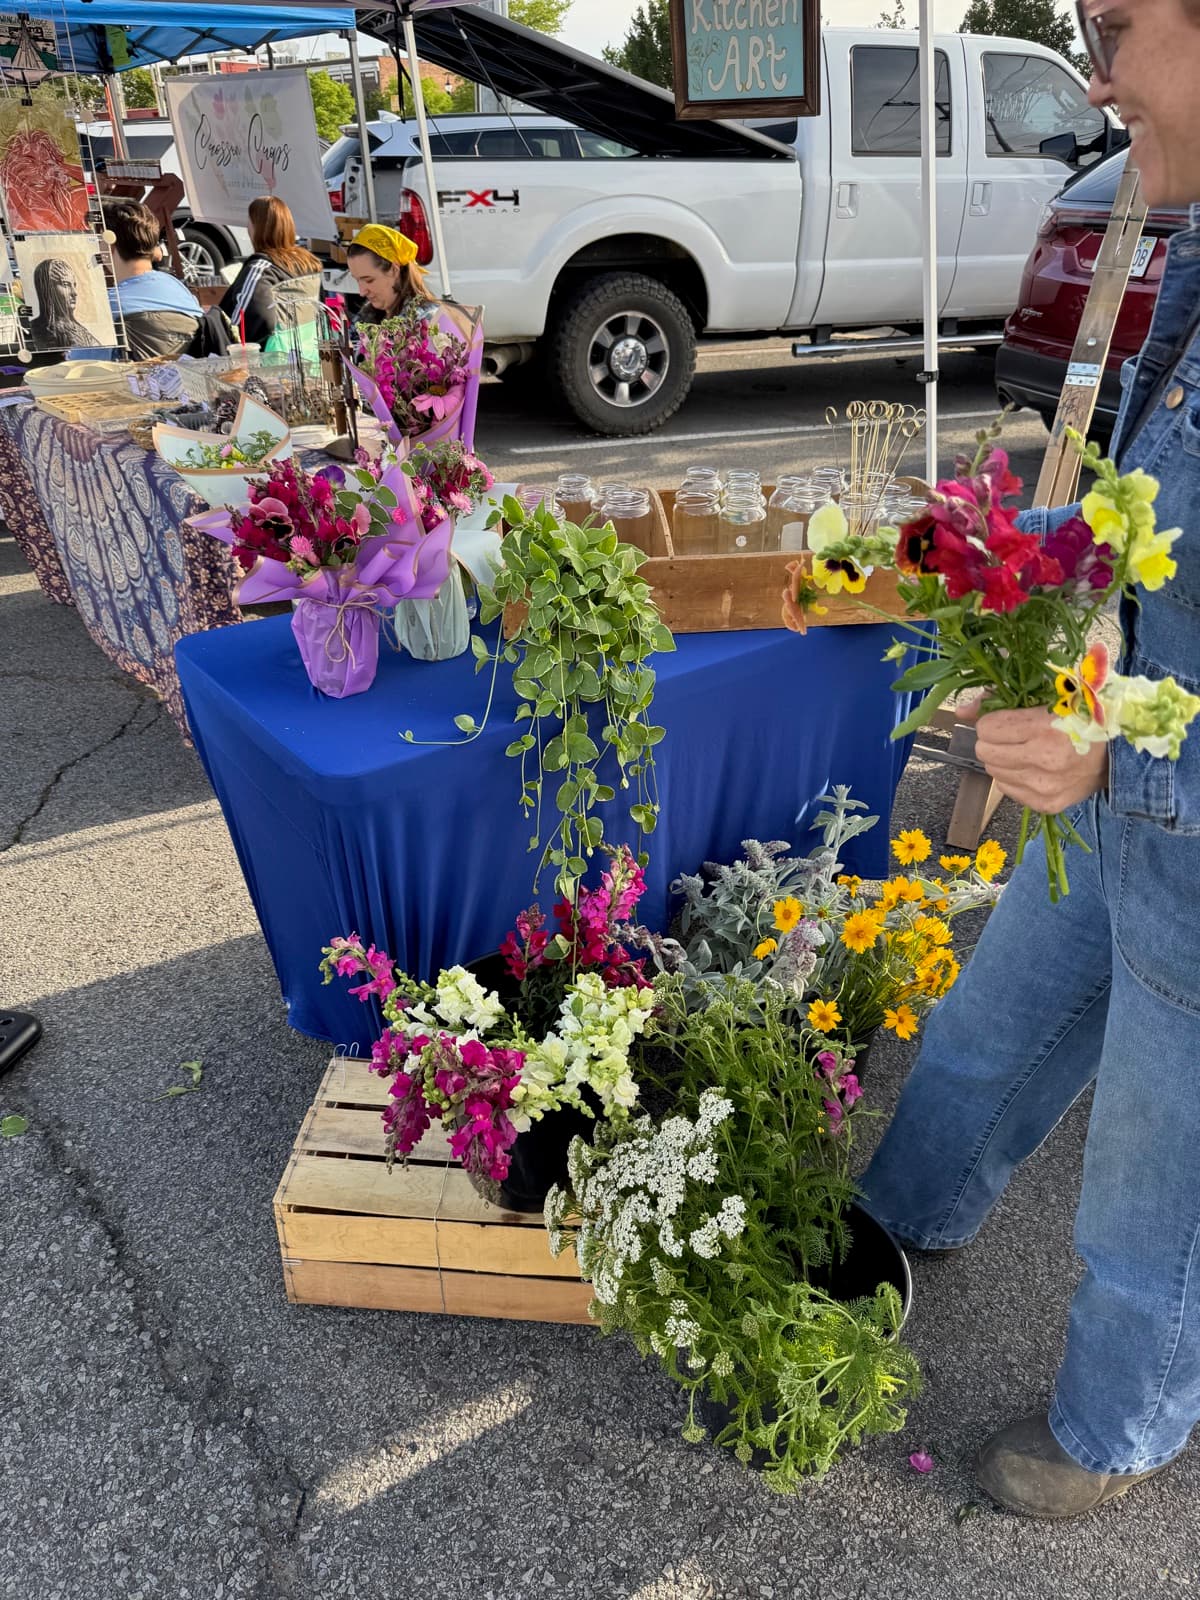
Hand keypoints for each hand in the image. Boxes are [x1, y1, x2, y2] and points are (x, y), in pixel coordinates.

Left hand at [971, 706, 1108, 812]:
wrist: (1119, 753)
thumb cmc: (1082, 716)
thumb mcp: (1047, 694)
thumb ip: (999, 699)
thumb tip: (961, 712)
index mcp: (1044, 730)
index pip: (986, 729)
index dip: (993, 721)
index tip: (1008, 719)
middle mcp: (1043, 763)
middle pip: (984, 752)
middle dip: (993, 741)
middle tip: (1015, 736)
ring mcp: (1044, 788)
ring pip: (993, 772)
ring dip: (1003, 759)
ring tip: (1027, 751)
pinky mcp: (1047, 805)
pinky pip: (1007, 789)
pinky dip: (1014, 777)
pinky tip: (1034, 768)